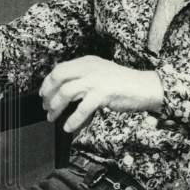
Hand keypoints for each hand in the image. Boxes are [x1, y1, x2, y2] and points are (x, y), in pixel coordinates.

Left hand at [39, 56, 163, 133]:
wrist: (146, 87)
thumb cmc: (124, 84)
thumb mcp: (101, 73)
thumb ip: (84, 78)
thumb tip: (64, 90)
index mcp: (87, 62)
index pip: (59, 69)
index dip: (48, 82)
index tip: (42, 93)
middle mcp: (89, 68)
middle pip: (58, 77)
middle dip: (48, 94)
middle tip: (45, 107)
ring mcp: (96, 80)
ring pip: (66, 92)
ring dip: (56, 107)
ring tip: (52, 117)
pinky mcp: (103, 94)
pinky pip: (81, 109)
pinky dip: (73, 120)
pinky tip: (68, 127)